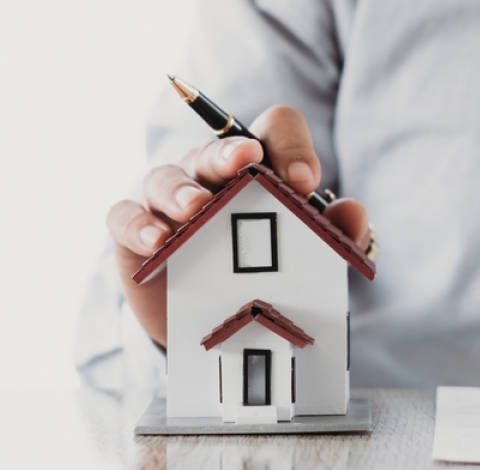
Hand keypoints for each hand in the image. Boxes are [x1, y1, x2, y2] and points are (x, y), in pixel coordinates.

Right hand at [106, 106, 371, 347]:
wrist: (215, 330)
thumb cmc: (263, 278)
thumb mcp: (308, 261)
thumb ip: (336, 236)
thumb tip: (354, 212)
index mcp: (258, 169)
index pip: (272, 129)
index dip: (289, 144)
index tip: (302, 181)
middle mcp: (209, 176)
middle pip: (216, 147)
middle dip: (230, 153)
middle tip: (246, 163)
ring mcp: (167, 203)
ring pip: (166, 177)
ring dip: (181, 190)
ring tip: (196, 208)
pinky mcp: (134, 237)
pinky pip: (124, 217)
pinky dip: (138, 224)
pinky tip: (156, 240)